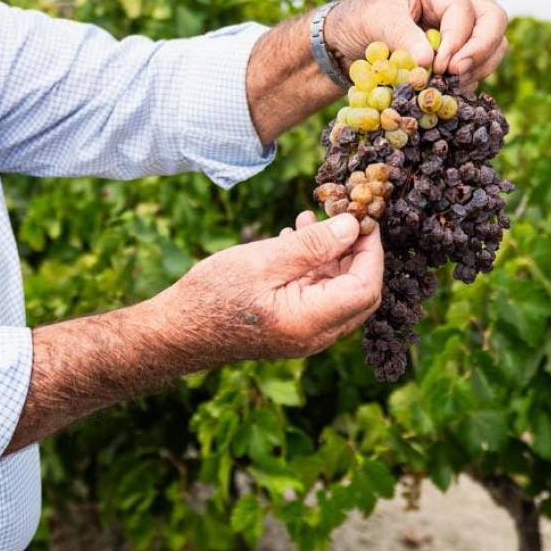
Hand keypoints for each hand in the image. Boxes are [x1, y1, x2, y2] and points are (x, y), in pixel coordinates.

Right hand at [154, 211, 383, 363]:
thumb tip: (353, 227)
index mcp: (310, 322)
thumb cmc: (213, 295)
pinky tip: (294, 240)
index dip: (371, 253)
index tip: (362, 220)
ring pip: (339, 293)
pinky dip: (315, 268)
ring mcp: (304, 335)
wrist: (178, 331)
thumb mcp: (262, 261)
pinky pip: (318, 297)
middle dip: (356, 252)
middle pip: (359, 293)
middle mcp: (315, 335)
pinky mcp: (292, 328)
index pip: (365, 289)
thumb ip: (312, 246)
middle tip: (343, 216)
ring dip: (333, 255)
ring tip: (310, 220)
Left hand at [324, 0, 508, 85]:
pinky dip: (470, 78)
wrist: (347, 40)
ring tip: (451, 85)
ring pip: (495, 42)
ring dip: (479, 66)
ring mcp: (460, 26)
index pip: (462, 9)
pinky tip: (448, 90)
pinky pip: (480, 63)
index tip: (441, 65)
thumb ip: (402, 37)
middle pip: (493, 20)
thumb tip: (428, 60)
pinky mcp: (459, 50)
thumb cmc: (360, 20)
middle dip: (480, 49)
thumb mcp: (376, 22)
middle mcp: (454, 0)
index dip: (457, 39)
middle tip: (456, 74)